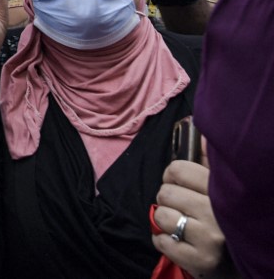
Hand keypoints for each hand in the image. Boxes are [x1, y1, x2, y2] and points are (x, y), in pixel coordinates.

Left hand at [153, 160, 237, 278]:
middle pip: (166, 192)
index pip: (177, 169)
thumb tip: (200, 135)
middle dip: (167, 200)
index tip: (178, 184)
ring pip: (161, 216)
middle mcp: (218, 213)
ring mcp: (210, 238)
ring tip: (180, 225)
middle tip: (181, 208)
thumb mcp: (217, 189)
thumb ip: (206, 164)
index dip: (172, 176)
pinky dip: (162, 240)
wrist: (234, 262)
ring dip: (164, 221)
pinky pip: (161, 240)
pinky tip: (178, 241)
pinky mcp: (200, 260)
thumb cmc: (220, 219)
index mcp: (221, 191)